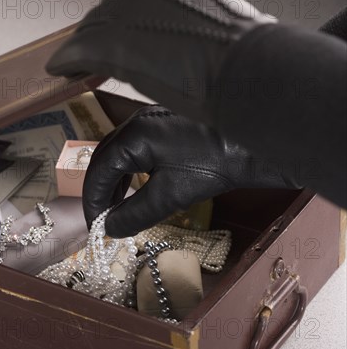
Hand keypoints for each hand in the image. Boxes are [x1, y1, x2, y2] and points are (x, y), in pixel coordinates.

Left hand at [46, 0, 273, 124]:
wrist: (242, 70)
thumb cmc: (242, 59)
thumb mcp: (215, 29)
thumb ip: (187, 28)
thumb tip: (177, 47)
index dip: (122, 21)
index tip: (116, 38)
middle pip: (110, 9)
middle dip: (100, 33)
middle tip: (88, 55)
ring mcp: (129, 7)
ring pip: (93, 27)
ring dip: (83, 47)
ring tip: (72, 64)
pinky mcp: (112, 38)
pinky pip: (81, 48)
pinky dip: (68, 60)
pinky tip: (60, 69)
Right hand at [84, 105, 293, 236]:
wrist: (254, 143)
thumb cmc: (212, 166)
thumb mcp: (170, 196)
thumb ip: (134, 213)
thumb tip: (110, 229)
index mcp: (134, 135)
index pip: (99, 169)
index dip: (93, 200)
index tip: (96, 225)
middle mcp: (138, 121)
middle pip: (106, 158)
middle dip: (101, 190)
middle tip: (104, 219)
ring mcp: (152, 120)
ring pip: (120, 152)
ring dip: (115, 180)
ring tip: (117, 207)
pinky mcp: (166, 124)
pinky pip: (137, 148)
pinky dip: (131, 170)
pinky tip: (136, 186)